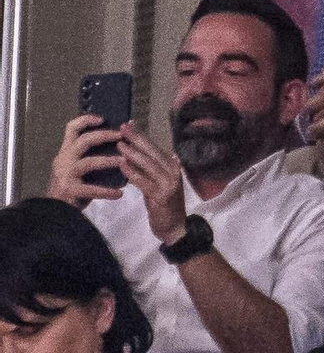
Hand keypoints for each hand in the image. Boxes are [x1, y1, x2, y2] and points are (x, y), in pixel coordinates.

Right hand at [47, 114, 125, 204]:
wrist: (56, 210)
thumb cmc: (73, 188)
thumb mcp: (80, 168)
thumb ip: (93, 157)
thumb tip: (121, 147)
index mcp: (67, 152)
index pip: (71, 129)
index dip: (85, 120)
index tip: (103, 118)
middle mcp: (64, 160)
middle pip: (82, 141)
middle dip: (104, 136)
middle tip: (122, 136)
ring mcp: (65, 175)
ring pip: (88, 162)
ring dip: (109, 161)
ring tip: (126, 161)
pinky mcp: (69, 190)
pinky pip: (90, 189)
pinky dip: (106, 191)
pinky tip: (119, 193)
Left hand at [115, 124, 189, 244]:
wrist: (175, 228)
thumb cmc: (166, 206)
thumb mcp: (161, 184)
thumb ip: (156, 169)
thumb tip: (152, 152)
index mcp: (173, 168)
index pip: (155, 148)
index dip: (141, 136)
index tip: (128, 124)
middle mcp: (173, 173)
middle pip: (153, 152)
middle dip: (137, 139)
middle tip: (122, 127)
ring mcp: (169, 184)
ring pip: (148, 164)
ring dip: (133, 153)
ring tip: (119, 144)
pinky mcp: (161, 196)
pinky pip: (144, 181)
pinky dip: (132, 172)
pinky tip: (122, 165)